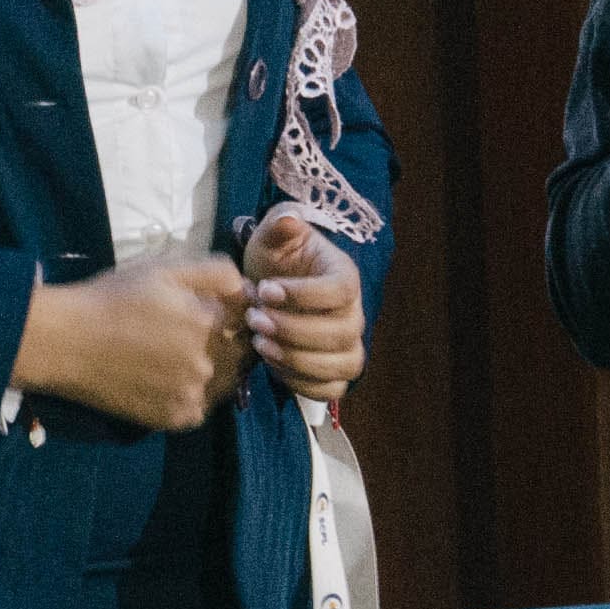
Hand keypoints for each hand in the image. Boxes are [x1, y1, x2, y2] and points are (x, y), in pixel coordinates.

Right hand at [13, 257, 253, 430]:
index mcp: (210, 323)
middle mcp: (209, 363)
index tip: (217, 311)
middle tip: (197, 335)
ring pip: (225, 383)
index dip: (237, 314)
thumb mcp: (164, 269)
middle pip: (242, 355)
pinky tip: (168, 379)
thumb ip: (216, 272)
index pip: (248, 321)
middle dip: (230, 343)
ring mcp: (193, 395)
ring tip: (181, 357)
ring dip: (217, 370)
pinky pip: (201, 407)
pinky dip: (193, 394)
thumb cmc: (114, 298)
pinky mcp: (176, 418)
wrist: (67, 342)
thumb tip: (250, 289)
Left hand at [241, 211, 367, 405]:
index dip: (305, 295)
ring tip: (259, 344)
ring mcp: (348, 347)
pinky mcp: (334, 374)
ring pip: (341, 365)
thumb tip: (288, 219)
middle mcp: (354, 314)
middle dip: (294, 330)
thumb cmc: (274, 262)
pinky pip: (331, 389)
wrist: (268, 292)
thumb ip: (278, 226)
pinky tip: (271, 364)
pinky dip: (302, 383)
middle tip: (255, 320)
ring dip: (297, 359)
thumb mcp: (271, 238)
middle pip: (342, 332)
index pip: (342, 290)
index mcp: (345, 276)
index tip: (265, 290)